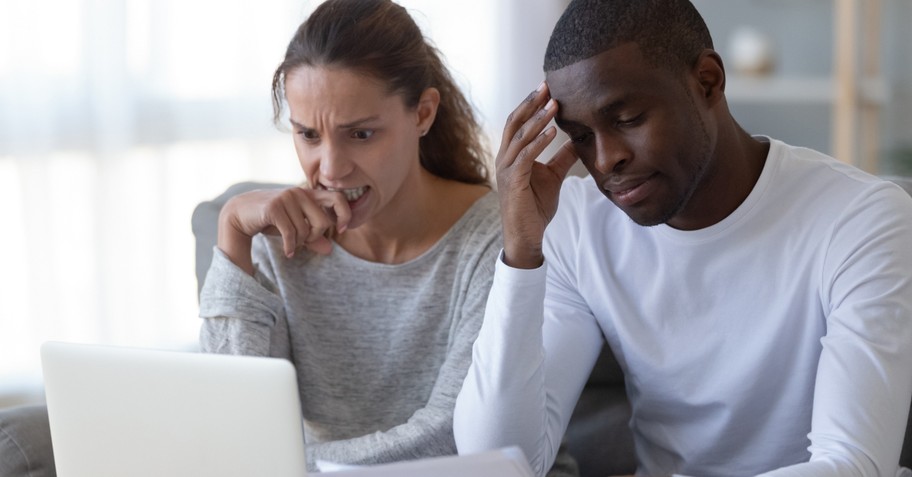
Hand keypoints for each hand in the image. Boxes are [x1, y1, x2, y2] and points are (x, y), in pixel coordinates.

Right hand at [216, 186, 351, 274]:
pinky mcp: (274, 207)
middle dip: (315, 237)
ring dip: (299, 243)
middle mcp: (299, 192)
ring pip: (306, 230)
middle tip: (303, 242)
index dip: (344, 214)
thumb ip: (312, 238)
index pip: (337, 198)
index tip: (340, 229)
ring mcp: (286, 198)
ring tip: (290, 245)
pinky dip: (290, 247)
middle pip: (323, 222)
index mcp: (308, 194)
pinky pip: (291, 234)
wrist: (239, 214)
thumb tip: (329, 250)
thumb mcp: (294, 228)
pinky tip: (287, 253)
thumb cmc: (270, 220)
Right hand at [496, 82, 576, 268]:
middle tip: (547, 85)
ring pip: (519, 137)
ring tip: (554, 104)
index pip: (518, 123)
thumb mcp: (553, 177)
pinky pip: (525, 158)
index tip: (547, 87)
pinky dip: (538, 143)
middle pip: (514, 123)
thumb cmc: (535, 207)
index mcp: (511, 155)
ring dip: (537, 120)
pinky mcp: (513, 183)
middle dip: (530, 103)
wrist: (526, 236)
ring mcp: (506, 170)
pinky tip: (552, 132)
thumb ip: (561, 157)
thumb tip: (578, 140)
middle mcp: (504, 159)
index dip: (531, 104)